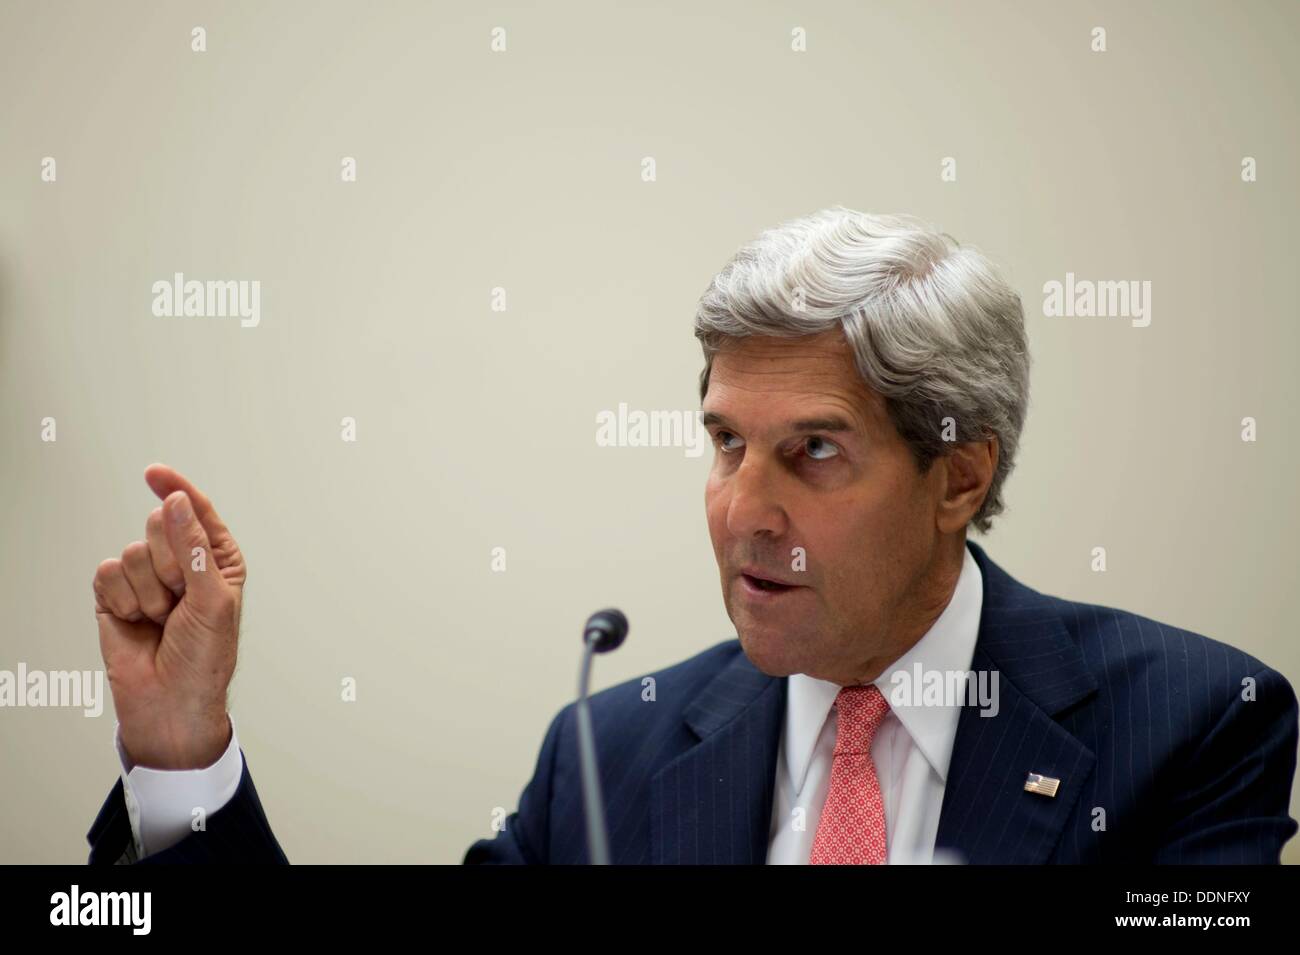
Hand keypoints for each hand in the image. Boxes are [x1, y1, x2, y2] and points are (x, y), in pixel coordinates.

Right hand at [93, 464, 245, 769]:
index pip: (196, 512)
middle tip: (180, 600)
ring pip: (134, 551)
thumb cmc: (204, 657)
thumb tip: (176, 502)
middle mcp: (182, 563)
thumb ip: (194, 547)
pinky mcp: (115, 594)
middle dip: (170, 564)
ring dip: (149, 591)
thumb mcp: (212, 598)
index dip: (177, 489)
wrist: (171, 701)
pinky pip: (108, 572)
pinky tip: (138, 622)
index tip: (154, 473)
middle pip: (161, 526)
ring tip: (161, 619)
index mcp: (217, 559)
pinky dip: (124, 599)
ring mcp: (147, 578)